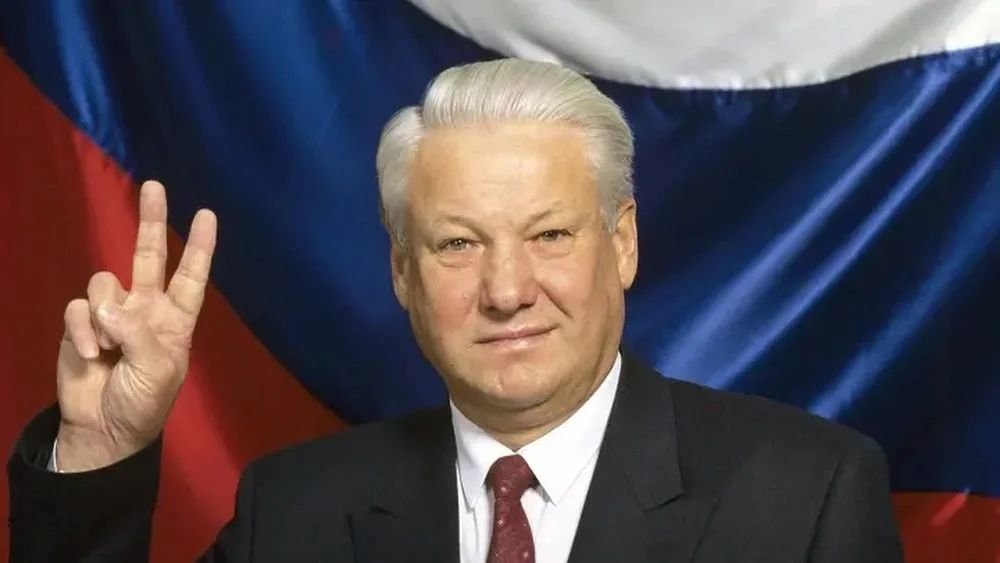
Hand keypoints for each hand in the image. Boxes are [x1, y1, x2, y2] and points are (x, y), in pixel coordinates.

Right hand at [55, 180, 216, 470]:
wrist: (103, 430)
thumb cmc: (143, 403)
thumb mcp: (156, 370)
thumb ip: (136, 333)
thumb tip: (108, 307)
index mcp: (176, 320)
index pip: (191, 276)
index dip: (199, 247)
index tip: (206, 214)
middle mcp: (146, 309)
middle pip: (149, 255)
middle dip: (151, 221)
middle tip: (154, 185)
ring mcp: (112, 314)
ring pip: (106, 282)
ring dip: (106, 313)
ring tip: (108, 349)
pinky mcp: (80, 324)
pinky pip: (79, 307)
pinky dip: (83, 331)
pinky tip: (91, 356)